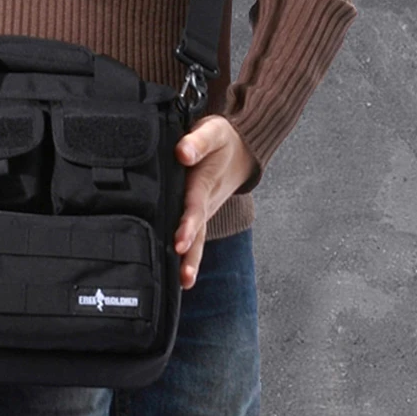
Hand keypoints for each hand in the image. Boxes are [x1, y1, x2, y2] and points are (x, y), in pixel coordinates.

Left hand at [173, 115, 257, 289]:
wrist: (241, 148)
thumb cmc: (220, 139)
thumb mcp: (212, 131)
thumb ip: (197, 140)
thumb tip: (183, 152)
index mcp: (204, 184)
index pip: (194, 207)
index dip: (187, 225)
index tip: (179, 242)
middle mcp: (205, 202)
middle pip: (198, 233)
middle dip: (191, 254)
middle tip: (184, 275)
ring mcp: (204, 211)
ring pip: (198, 240)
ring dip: (191, 262)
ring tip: (184, 284)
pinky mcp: (199, 215)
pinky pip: (194, 237)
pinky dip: (186, 257)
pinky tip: (175, 277)